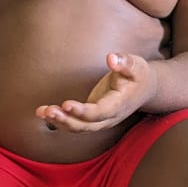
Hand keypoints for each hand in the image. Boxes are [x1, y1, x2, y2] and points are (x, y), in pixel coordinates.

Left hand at [36, 53, 154, 131]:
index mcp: (120, 105)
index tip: (66, 104)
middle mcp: (109, 118)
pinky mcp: (92, 118)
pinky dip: (60, 120)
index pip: (100, 112)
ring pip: (79, 128)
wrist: (146, 89)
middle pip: (86, 126)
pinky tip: (43, 112)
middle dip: (66, 120)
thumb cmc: (139, 75)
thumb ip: (125, 62)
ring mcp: (101, 120)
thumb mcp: (137, 66)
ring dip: (60, 122)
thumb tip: (111, 58)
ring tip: (41, 111)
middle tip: (48, 111)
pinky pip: (75, 123)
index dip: (83, 111)